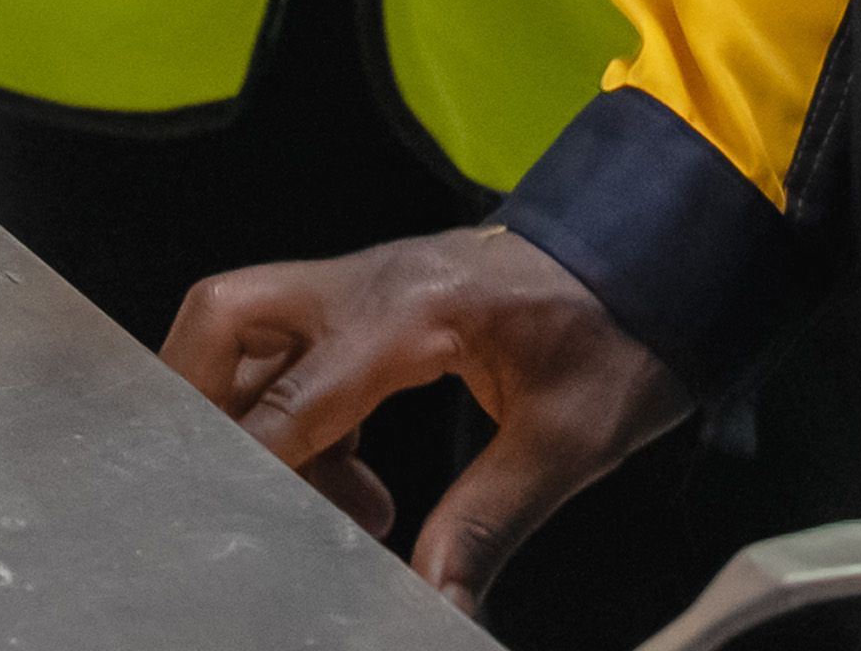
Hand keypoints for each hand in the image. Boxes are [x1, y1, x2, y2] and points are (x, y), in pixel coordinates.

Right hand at [166, 224, 685, 607]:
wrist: (659, 257)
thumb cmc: (619, 335)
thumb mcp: (568, 442)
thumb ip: (489, 521)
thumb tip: (438, 603)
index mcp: (409, 315)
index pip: (288, 401)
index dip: (249, 474)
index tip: (234, 530)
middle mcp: (367, 285)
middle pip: (224, 318)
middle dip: (202, 405)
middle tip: (234, 490)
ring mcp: (367, 283)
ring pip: (249, 327)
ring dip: (255, 414)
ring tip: (335, 504)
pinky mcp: (379, 299)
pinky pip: (297, 345)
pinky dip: (301, 414)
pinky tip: (358, 481)